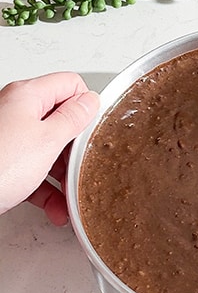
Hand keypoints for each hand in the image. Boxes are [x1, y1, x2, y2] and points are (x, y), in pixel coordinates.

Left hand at [0, 73, 98, 224]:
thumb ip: (74, 117)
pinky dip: (46, 190)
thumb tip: (90, 102)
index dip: (87, 106)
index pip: (70, 85)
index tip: (93, 128)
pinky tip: (56, 208)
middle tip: (82, 163)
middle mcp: (14, 112)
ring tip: (70, 195)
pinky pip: (33, 171)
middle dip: (75, 148)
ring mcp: (7, 138)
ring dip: (63, 176)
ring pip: (48, 150)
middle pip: (60, 121)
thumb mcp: (48, 139)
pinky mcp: (3, 163)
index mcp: (25, 96)